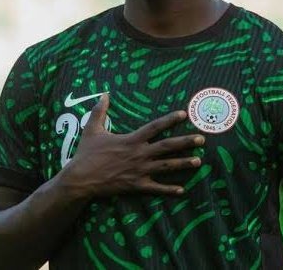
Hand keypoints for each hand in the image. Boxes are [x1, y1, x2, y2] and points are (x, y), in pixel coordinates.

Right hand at [58, 93, 204, 196]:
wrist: (80, 179)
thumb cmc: (87, 154)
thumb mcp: (92, 129)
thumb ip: (100, 111)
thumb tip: (104, 93)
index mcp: (131, 140)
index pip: (155, 127)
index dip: (170, 120)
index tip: (184, 114)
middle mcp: (139, 154)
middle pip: (167, 146)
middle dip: (185, 142)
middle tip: (202, 139)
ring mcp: (139, 171)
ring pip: (166, 166)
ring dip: (183, 164)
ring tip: (199, 161)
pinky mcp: (136, 185)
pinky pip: (156, 188)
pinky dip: (169, 189)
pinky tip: (182, 190)